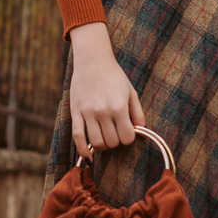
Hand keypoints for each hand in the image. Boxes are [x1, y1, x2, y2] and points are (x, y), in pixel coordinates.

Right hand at [68, 21, 145, 156]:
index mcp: (118, 107)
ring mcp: (87, 113)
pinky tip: (88, 156)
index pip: (126, 138)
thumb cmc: (114, 76)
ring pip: (96, 143)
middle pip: (112, 142)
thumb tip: (141, 130)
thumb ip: (137, 112)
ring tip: (104, 137)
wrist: (93, 61)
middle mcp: (103, 112)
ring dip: (102, 145)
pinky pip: (77, 137)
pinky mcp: (75, 112)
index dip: (128, 138)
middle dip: (116, 141)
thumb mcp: (130, 92)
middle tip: (115, 131)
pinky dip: (83, 150)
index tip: (127, 131)